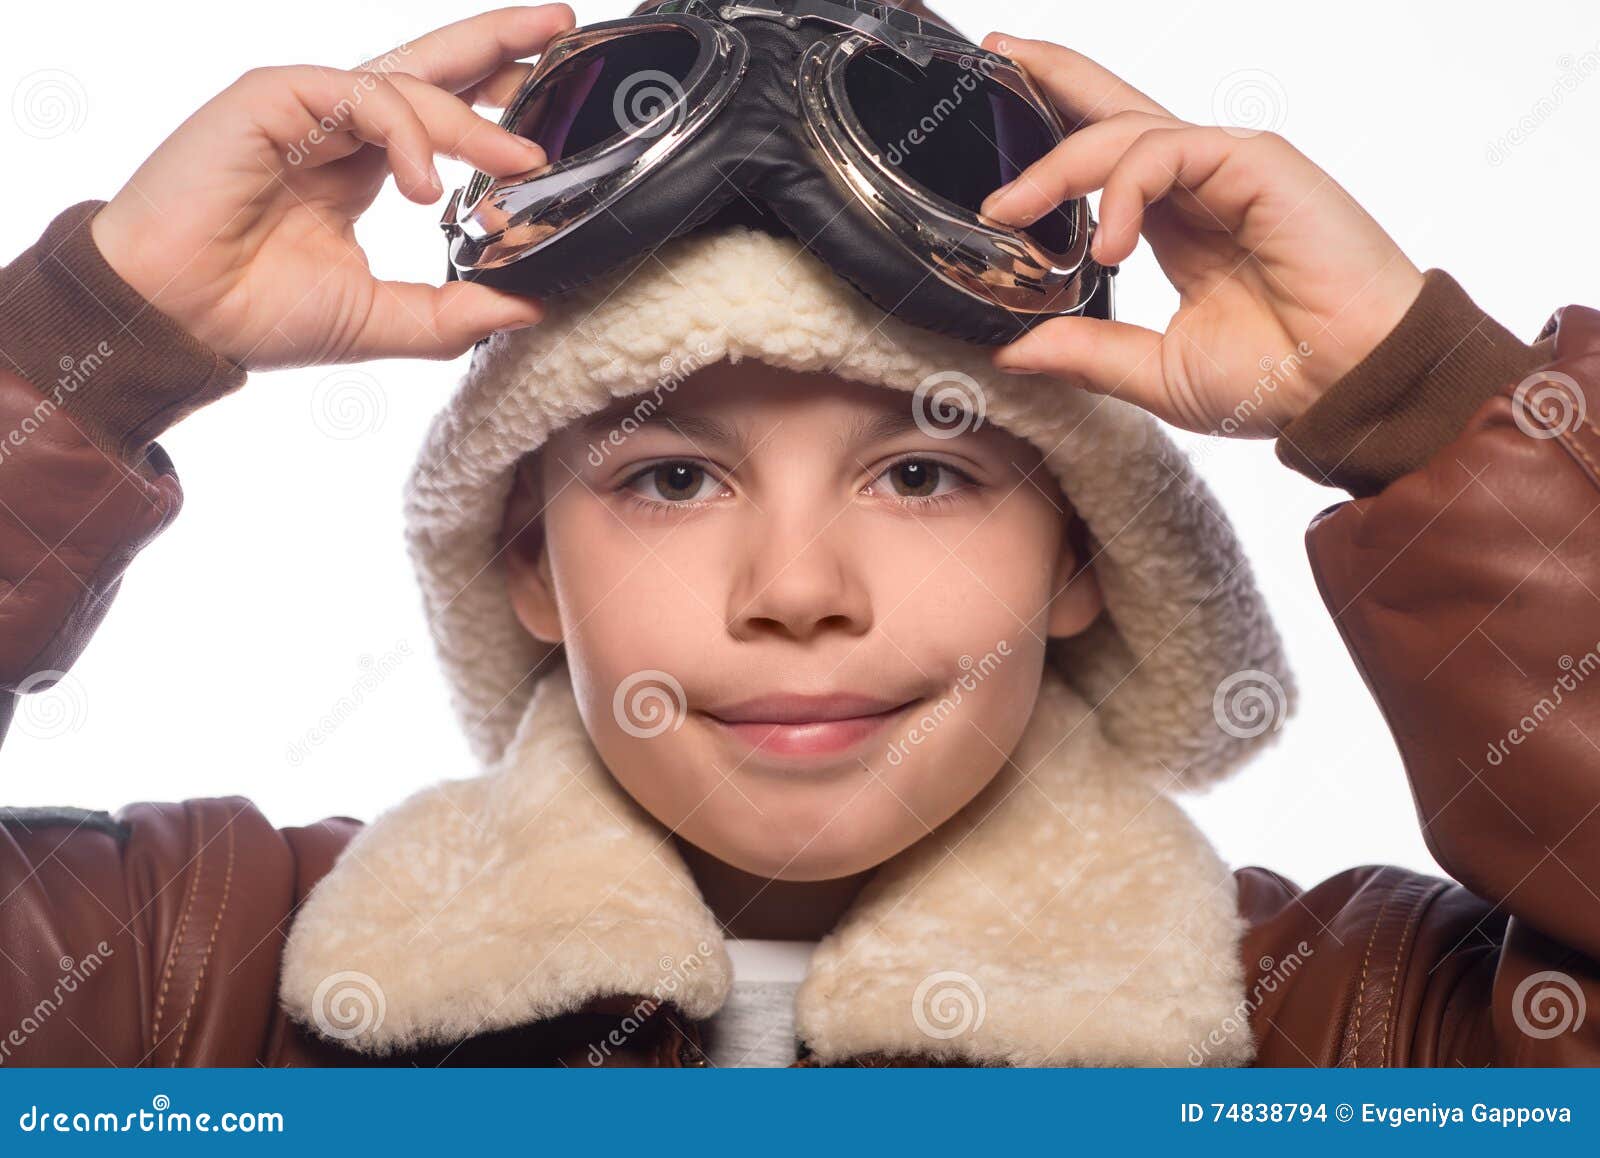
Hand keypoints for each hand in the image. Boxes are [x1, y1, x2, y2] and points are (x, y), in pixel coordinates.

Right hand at [90, 6, 575, 369]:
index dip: (498, 103)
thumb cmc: (254, 313)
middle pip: (434, 65)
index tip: (555, 116)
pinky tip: (424, 184)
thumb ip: (455, 311)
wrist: (173, 318)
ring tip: (519, 164)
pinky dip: (408, 133)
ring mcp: (306, 107)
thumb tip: (531, 308)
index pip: (443, 115)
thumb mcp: (382, 319)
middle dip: (502, 42)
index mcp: (363, 166)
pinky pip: (363, 96)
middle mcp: (339, 127)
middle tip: (564, 25)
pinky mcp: (274, 97)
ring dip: (473, 121)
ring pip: (410, 83)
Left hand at [981, 33, 1425, 436]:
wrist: (1352, 390)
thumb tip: (1011, 351)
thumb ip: (1087, 353)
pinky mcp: (1253, 162)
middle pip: (1113, 109)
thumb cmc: (1280, 381)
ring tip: (1010, 213)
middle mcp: (1199, 186)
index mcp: (1176, 225)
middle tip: (994, 52)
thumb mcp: (1158, 373)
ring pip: (1123, 131)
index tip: (996, 142)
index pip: (1105, 161)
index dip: (1053, 137)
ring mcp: (1227, 168)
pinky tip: (1106, 247)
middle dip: (1050, 77)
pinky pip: (1163, 152)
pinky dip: (1120, 191)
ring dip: (1056, 167)